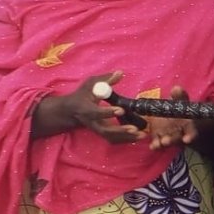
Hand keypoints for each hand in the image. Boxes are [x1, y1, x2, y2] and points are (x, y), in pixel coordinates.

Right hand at [31, 71, 146, 143]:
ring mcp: (97, 130)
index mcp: (86, 109)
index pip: (96, 112)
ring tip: (142, 134)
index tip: (121, 110)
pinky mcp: (102, 134)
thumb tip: (120, 73)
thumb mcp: (91, 84)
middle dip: (120, 130)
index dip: (108, 112)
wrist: (71, 111)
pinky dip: (126, 140)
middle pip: (105, 130)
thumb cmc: (82, 95)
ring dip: (127, 138)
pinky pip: (114, 140)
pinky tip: (139, 136)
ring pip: (111, 137)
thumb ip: (106, 79)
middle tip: (134, 128)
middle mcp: (91, 122)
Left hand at [146, 86, 198, 149]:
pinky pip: (157, 142)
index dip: (190, 136)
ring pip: (167, 142)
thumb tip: (176, 88)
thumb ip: (179, 96)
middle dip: (172, 140)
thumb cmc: (179, 107)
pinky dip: (155, 145)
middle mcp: (180, 133)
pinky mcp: (159, 137)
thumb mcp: (181, 101)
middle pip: (177, 138)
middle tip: (166, 141)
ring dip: (162, 143)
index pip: (191, 132)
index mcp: (188, 125)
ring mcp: (169, 136)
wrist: (171, 113)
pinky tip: (151, 146)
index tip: (187, 139)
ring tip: (157, 144)